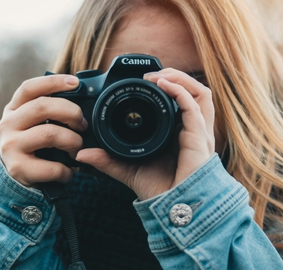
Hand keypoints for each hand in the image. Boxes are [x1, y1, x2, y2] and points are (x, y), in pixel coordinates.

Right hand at [0, 75, 86, 186]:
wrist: (16, 174)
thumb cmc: (35, 141)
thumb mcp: (36, 121)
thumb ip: (52, 107)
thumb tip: (83, 93)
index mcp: (14, 108)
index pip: (30, 88)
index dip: (53, 82)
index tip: (76, 83)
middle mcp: (8, 124)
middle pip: (43, 107)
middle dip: (71, 113)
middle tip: (83, 124)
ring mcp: (11, 146)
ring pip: (50, 134)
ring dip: (73, 141)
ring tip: (77, 148)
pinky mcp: (18, 168)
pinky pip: (52, 166)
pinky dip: (66, 170)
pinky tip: (68, 171)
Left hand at [75, 68, 215, 199]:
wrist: (175, 207)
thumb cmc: (160, 190)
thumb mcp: (128, 169)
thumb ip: (108, 160)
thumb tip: (81, 155)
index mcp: (180, 132)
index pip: (182, 101)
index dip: (169, 87)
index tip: (144, 82)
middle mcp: (193, 128)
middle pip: (195, 91)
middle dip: (176, 76)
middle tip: (151, 75)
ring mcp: (199, 131)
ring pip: (201, 92)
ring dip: (180, 78)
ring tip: (159, 75)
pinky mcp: (199, 135)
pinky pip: (194, 105)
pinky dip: (180, 90)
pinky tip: (163, 84)